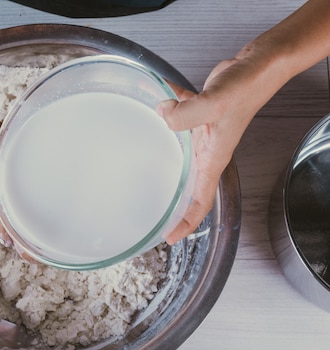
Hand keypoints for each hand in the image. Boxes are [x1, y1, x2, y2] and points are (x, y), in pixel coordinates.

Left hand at [157, 50, 272, 242]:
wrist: (257, 66)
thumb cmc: (246, 89)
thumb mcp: (215, 104)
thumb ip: (186, 113)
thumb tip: (161, 115)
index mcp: (213, 159)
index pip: (200, 201)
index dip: (186, 223)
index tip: (169, 237)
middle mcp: (206, 151)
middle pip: (186, 185)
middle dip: (170, 201)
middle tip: (148, 212)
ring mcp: (200, 133)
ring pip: (176, 154)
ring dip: (160, 158)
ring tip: (137, 167)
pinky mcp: (195, 114)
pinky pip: (174, 117)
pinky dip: (162, 112)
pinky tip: (149, 103)